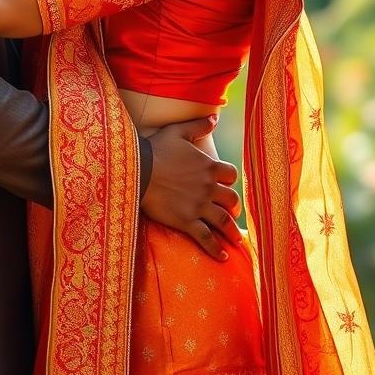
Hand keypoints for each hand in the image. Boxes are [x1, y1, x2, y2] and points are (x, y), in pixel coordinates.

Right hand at [141, 116, 241, 261]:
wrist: (138, 171)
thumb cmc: (156, 149)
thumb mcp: (177, 131)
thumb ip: (198, 125)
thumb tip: (215, 117)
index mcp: (208, 166)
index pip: (230, 175)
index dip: (229, 180)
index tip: (226, 184)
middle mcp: (208, 187)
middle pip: (231, 200)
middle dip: (233, 207)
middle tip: (232, 213)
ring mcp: (198, 206)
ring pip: (223, 221)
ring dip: (231, 231)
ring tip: (236, 240)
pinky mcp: (187, 221)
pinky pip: (206, 238)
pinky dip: (215, 249)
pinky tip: (223, 257)